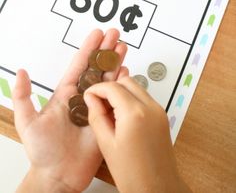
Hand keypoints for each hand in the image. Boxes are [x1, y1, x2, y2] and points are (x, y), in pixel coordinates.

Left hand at [13, 28, 127, 192]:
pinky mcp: (106, 118)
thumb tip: (21, 72)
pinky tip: (126, 71)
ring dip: (116, 62)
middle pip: (97, 67)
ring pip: (108, 79)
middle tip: (115, 33)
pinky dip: (122, 83)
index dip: (89, 48)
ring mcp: (96, 106)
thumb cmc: (42, 151)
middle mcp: (83, 96)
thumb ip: (24, 97)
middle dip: (106, 49)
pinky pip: (116, 98)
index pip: (79, 65)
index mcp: (66, 93)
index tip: (97, 33)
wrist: (59, 175)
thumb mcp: (27, 122)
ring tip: (123, 46)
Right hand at [84, 77, 191, 192]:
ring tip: (108, 110)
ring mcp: (159, 110)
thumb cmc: (132, 174)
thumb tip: (91, 98)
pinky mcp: (162, 116)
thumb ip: (96, 116)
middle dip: (110, 87)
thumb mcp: (106, 144)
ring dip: (121, 92)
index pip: (112, 87)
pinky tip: (121, 115)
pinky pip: (144, 98)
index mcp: (135, 113)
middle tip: (97, 101)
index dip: (97, 89)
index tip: (88, 95)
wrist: (158, 188)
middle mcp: (150, 107)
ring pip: (136, 87)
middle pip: (127, 81)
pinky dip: (131, 99)